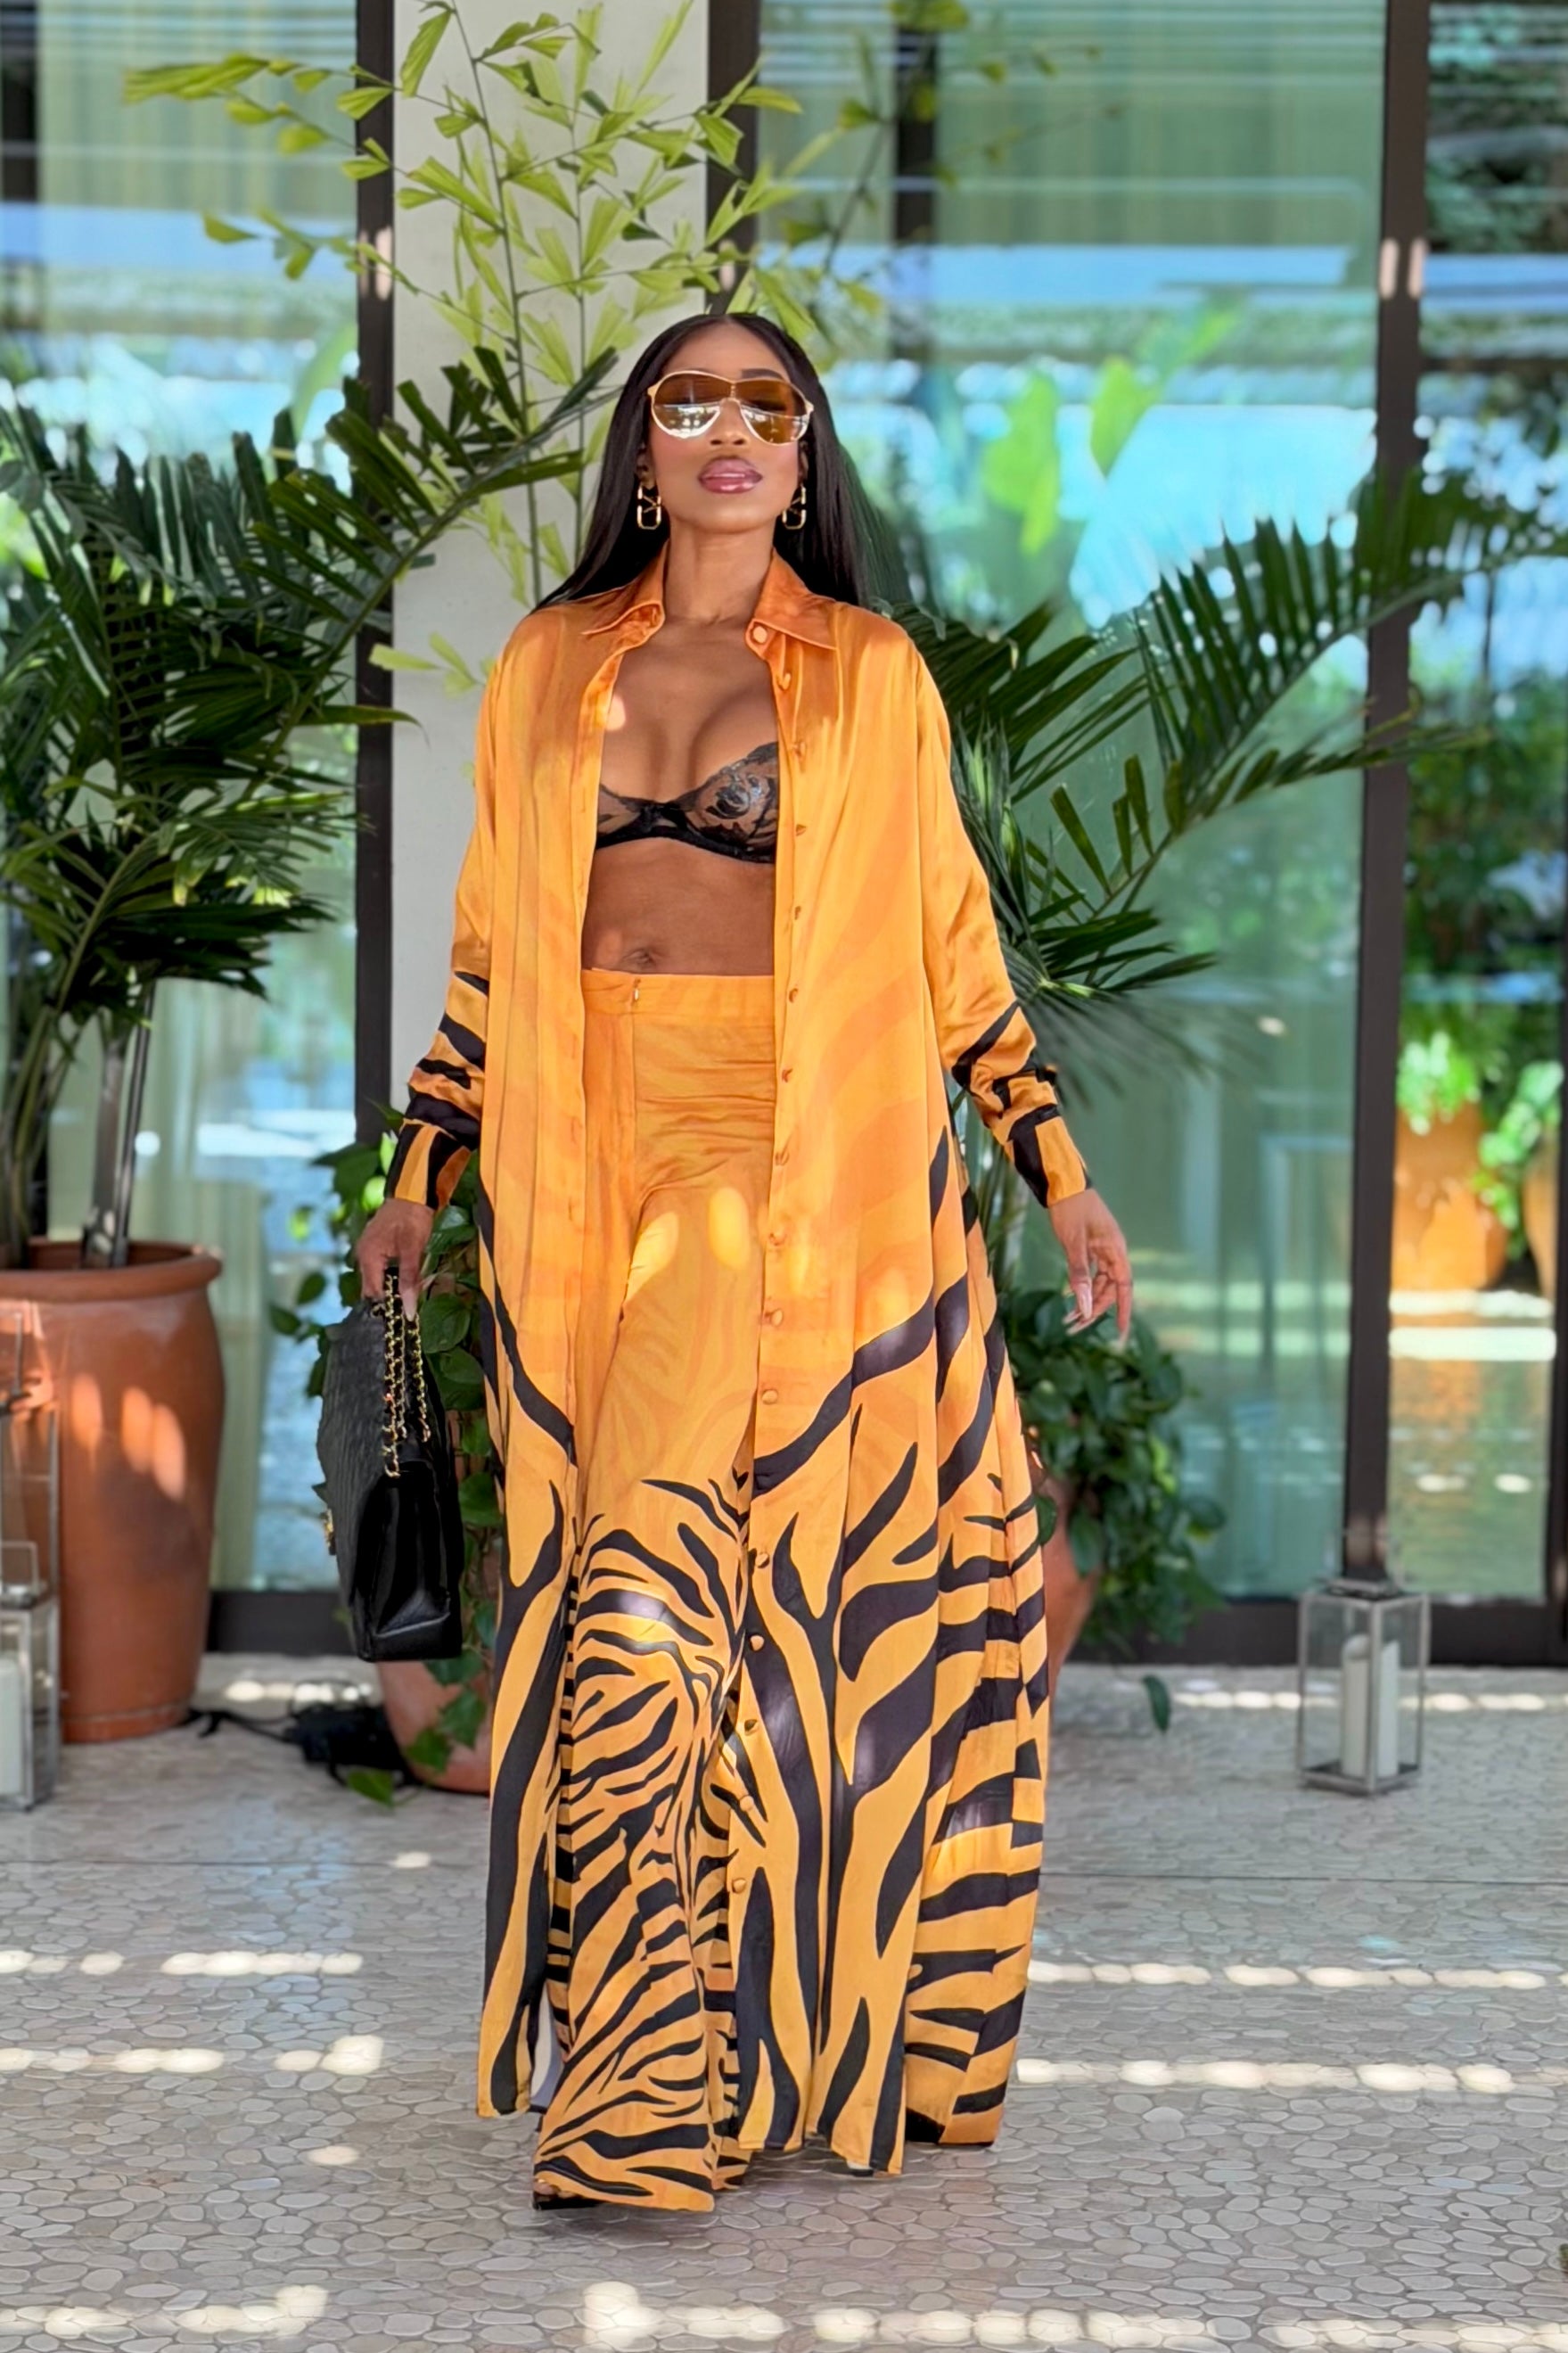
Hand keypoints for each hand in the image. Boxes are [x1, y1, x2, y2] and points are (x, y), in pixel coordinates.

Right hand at [356, 1199, 434, 1322]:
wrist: (413, 1192)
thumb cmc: (412, 1219)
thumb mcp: (413, 1249)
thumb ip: (410, 1280)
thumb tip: (409, 1310)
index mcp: (368, 1257)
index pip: (373, 1293)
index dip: (388, 1305)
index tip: (406, 1313)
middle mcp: (363, 1255)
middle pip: (372, 1288)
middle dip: (389, 1298)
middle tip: (410, 1305)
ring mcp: (368, 1250)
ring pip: (376, 1279)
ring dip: (391, 1287)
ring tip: (409, 1293)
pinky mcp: (376, 1246)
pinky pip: (380, 1268)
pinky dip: (391, 1276)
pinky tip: (405, 1278)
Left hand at [1049, 1189, 1132, 1339]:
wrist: (1062, 1183)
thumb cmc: (1070, 1209)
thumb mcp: (1073, 1244)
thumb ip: (1079, 1275)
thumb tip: (1085, 1306)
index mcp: (1116, 1250)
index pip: (1124, 1288)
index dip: (1123, 1311)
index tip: (1120, 1334)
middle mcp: (1113, 1252)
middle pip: (1109, 1289)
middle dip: (1094, 1310)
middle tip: (1074, 1328)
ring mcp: (1102, 1249)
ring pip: (1098, 1283)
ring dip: (1086, 1300)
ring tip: (1068, 1319)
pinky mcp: (1090, 1247)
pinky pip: (1090, 1273)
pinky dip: (1081, 1286)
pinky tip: (1069, 1297)